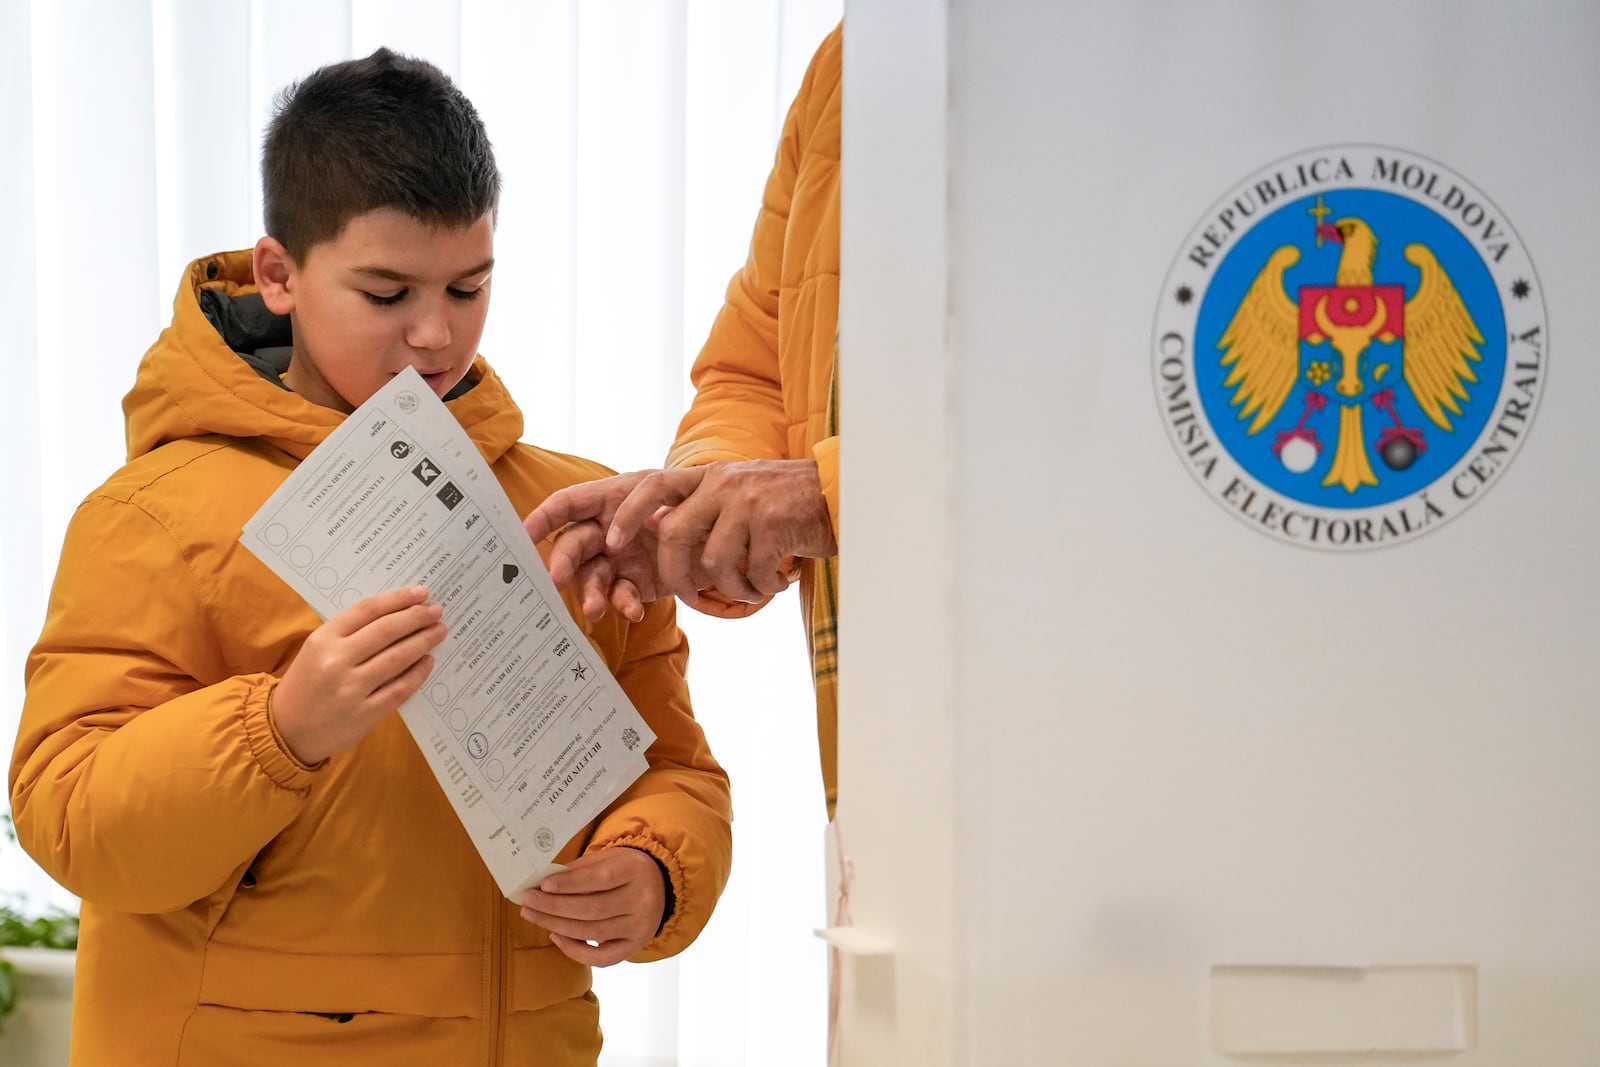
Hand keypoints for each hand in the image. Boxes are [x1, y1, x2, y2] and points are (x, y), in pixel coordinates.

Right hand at [272, 586, 446, 764]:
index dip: (398, 599)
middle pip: (386, 630)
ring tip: (439, 631)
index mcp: (323, 640)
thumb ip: (349, 633)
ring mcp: (351, 689)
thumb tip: (396, 614)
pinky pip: (399, 689)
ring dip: (423, 641)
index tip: (421, 593)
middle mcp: (336, 661)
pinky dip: (418, 673)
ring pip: (397, 657)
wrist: (287, 730)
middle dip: (417, 617)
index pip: (367, 610)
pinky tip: (428, 661)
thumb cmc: (307, 683)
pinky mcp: (364, 714)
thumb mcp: (317, 650)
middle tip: (436, 611)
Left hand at [520, 847, 667, 965]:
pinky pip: (602, 957)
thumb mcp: (608, 858)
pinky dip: (575, 951)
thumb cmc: (625, 869)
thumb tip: (544, 883)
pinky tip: (556, 936)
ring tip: (533, 916)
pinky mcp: (635, 946)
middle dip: (555, 907)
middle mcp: (642, 901)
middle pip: (593, 909)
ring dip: (558, 925)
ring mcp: (639, 927)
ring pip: (593, 932)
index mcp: (635, 871)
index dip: (570, 884)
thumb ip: (580, 870)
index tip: (543, 885)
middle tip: (528, 902)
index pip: (600, 879)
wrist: (660, 886)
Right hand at [523, 471, 675, 622]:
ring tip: (593, 609)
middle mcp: (602, 531)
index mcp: (604, 501)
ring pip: (589, 577)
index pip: (566, 504)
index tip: (523, 535)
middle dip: (560, 562)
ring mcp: (615, 560)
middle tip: (554, 580)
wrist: (716, 529)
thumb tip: (612, 538)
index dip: (542, 517)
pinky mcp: (633, 584)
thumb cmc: (685, 499)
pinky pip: (620, 596)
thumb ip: (636, 506)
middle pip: (571, 545)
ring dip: (588, 593)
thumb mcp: (663, 490)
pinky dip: (624, 604)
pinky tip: (633, 612)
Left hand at [609, 459, 834, 605]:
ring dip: (732, 587)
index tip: (611, 541)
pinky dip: (762, 587)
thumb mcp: (741, 494)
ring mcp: (749, 502)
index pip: (654, 485)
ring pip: (714, 562)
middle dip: (676, 575)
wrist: (841, 495)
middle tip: (690, 595)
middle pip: (674, 535)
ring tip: (753, 587)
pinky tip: (777, 582)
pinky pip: (752, 571)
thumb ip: (705, 508)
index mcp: (711, 477)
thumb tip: (662, 530)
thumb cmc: (788, 504)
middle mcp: (724, 484)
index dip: (628, 514)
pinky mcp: (775, 523)